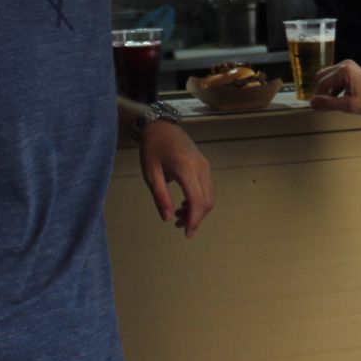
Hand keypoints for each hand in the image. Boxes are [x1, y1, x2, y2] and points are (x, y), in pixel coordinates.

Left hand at [137, 121, 213, 237]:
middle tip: (178, 225)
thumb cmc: (152, 148)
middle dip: (196, 218)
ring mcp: (204, 165)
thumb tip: (167, 219)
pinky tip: (184, 203)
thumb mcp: (151, 174)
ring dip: (198, 209)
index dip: (194, 220)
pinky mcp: (204, 165)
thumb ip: (160, 197)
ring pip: (209, 195)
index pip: (197, 201)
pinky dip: (199, 199)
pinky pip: (207, 187)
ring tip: (178, 214)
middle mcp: (200, 168)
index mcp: (186, 169)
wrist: (160, 126)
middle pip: (207, 201)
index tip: (187, 234)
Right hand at [308, 60, 360, 115]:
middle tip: (323, 104)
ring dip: (327, 89)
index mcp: (343, 71)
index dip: (317, 95)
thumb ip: (328, 104)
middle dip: (321, 91)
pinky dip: (334, 87)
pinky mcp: (350, 70)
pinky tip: (338, 97)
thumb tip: (313, 102)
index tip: (316, 106)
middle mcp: (344, 64)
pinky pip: (335, 77)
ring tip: (332, 102)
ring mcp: (348, 66)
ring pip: (328, 77)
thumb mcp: (347, 105)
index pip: (321, 82)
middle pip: (322, 77)